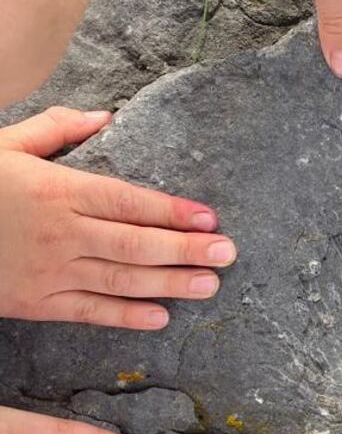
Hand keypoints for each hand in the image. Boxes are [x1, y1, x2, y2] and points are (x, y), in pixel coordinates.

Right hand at [0, 107, 236, 329]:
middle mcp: (59, 233)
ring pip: (120, 280)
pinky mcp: (35, 303)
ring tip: (209, 285)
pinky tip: (161, 317)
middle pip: (134, 243)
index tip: (209, 218)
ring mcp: (48, 272)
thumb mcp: (5, 144)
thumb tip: (105, 116)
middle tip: (228, 254)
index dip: (172, 211)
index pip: (128, 201)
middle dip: (186, 249)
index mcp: (56, 190)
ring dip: (169, 283)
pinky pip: (88, 312)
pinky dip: (126, 317)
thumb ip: (55, 129)